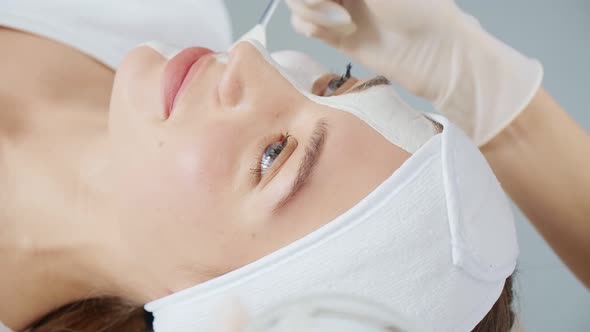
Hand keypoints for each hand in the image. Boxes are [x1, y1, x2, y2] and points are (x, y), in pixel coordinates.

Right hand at [286, 0, 542, 145]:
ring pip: (299, 4)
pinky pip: (305, 26)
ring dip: (311, 10)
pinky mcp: (336, 37)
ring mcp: (339, 9)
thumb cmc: (418, 8)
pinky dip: (309, 26)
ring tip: (342, 21)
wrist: (435, 53)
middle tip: (338, 4)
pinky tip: (330, 30)